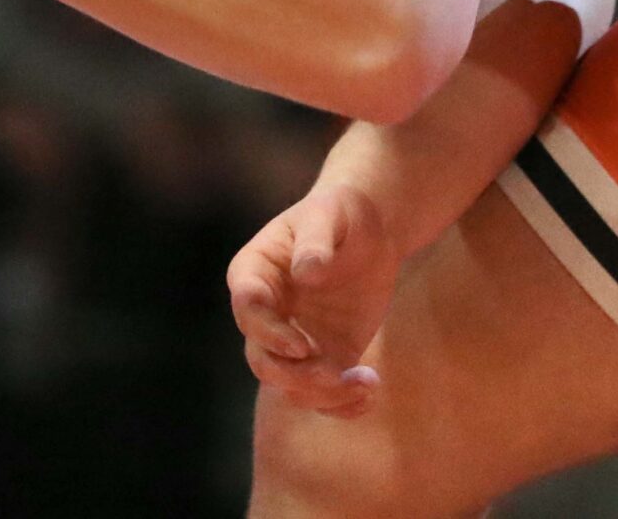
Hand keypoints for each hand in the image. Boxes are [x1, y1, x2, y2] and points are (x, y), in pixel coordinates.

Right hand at [227, 180, 398, 417]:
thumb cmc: (342, 213)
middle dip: (295, 375)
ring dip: (324, 395)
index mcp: (255, 272)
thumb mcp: (330, 214)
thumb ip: (315, 239)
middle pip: (262, 360)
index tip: (304, 345)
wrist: (370, 232)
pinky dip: (342, 404)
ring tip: (366, 383)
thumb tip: (307, 271)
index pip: (247, 309)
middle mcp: (266, 314)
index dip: (269, 333)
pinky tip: (369, 392)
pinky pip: (322, 394)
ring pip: (290, 386)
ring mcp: (293, 340)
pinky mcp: (323, 358)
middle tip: (334, 373)